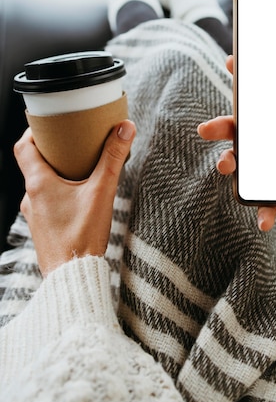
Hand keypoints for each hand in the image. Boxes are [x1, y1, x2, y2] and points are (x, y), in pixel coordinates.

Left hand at [14, 120, 135, 275]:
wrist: (73, 277)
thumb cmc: (83, 236)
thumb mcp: (102, 192)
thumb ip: (114, 158)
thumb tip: (125, 127)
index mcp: (39, 184)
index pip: (24, 147)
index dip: (34, 132)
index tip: (49, 124)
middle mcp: (31, 197)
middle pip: (33, 164)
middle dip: (50, 150)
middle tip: (70, 141)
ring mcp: (34, 214)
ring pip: (39, 184)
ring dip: (54, 172)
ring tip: (77, 166)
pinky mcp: (42, 227)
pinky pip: (45, 201)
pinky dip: (56, 191)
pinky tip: (77, 195)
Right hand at [198, 56, 275, 272]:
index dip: (252, 82)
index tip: (232, 64)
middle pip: (251, 130)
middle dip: (224, 126)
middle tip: (207, 128)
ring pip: (248, 163)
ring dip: (230, 163)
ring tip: (226, 166)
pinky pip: (264, 200)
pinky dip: (260, 209)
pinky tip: (264, 218)